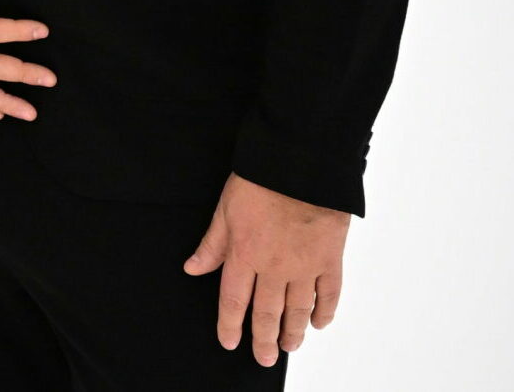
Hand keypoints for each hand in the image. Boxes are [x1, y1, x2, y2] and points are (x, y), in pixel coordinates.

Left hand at [184, 173, 348, 367]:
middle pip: (268, 312)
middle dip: (264, 338)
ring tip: (289, 347)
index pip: (234, 300)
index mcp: (245, 255)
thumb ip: (212, 245)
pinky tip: (319, 323)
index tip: (229, 342)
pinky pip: (329, 293)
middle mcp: (275, 267)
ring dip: (293, 331)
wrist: (302, 167)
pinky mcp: (331, 258)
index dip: (230, 324)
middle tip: (264, 358)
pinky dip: (325, 310)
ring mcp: (306, 265)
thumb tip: (193, 269)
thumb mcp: (224, 211)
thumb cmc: (260, 182)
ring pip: (299, 309)